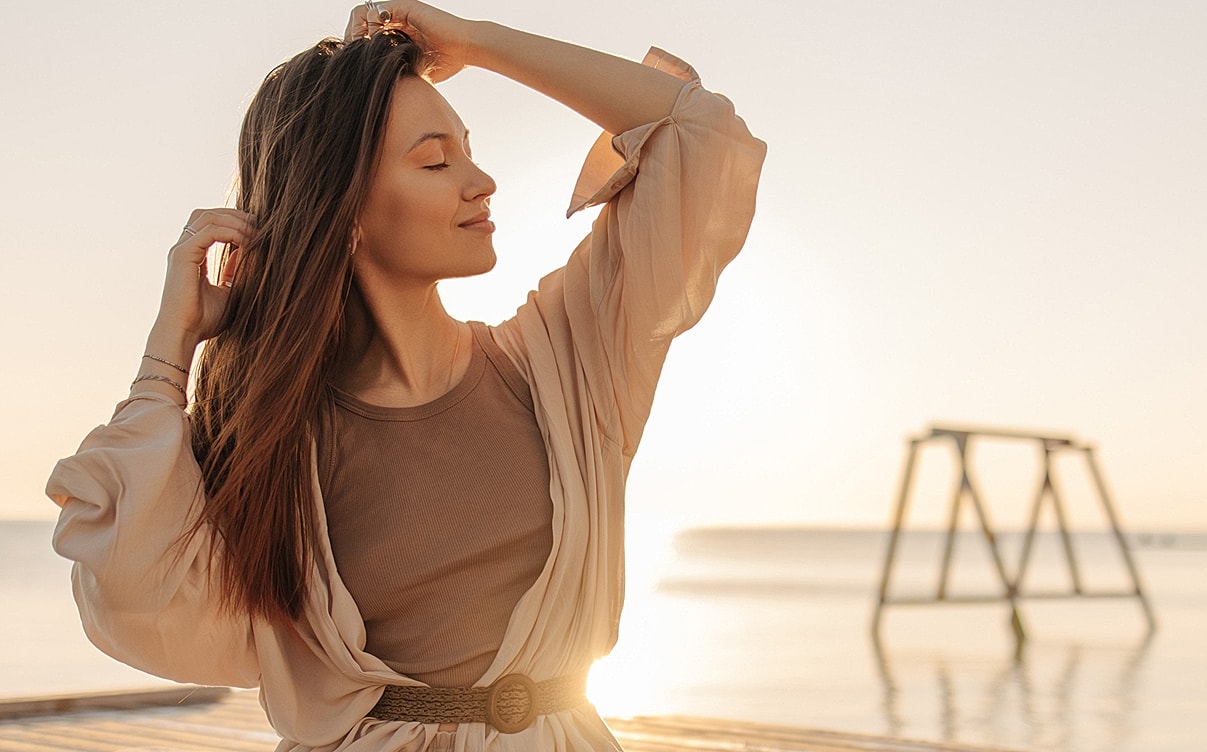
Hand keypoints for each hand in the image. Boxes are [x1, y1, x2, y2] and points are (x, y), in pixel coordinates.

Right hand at [153, 208, 253, 348]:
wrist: (185, 334)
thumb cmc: (204, 320)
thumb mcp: (227, 291)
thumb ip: (234, 271)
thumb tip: (245, 252)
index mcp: (191, 256)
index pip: (209, 225)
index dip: (233, 222)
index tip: (257, 231)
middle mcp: (183, 249)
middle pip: (207, 214)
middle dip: (234, 215)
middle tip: (257, 225)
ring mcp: (181, 250)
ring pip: (208, 218)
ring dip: (235, 222)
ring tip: (254, 233)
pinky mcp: (182, 255)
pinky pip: (209, 231)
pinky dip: (230, 232)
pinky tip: (246, 241)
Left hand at [345, 0, 477, 81]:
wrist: (465, 49)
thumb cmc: (448, 63)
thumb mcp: (415, 70)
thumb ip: (399, 73)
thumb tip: (382, 93)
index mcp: (398, 31)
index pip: (367, 32)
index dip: (358, 44)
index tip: (356, 60)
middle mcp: (397, 18)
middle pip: (361, 20)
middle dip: (353, 35)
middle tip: (355, 52)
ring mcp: (400, 11)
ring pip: (365, 12)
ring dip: (360, 29)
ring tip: (365, 46)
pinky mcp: (405, 6)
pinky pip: (377, 10)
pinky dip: (373, 24)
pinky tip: (378, 39)